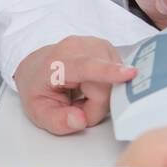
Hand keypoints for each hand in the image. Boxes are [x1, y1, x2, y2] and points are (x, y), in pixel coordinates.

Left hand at [13, 36, 135, 134]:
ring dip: (101, 97)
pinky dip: (106, 87)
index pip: (86, 67)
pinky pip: (117, 77)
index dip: (109, 72)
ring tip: (82, 93)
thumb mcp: (38, 112)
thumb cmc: (38, 87)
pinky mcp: (108, 48)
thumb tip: (80, 120)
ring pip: (114, 85)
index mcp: (58, 61)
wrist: (37, 65)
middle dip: (95, 107)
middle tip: (76, 105)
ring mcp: (96, 45)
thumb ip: (57, 121)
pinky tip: (92, 84)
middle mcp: (80, 47)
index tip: (129, 74)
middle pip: (105, 88)